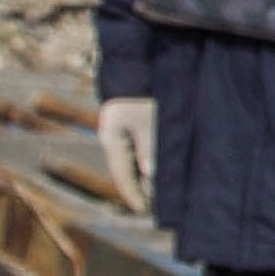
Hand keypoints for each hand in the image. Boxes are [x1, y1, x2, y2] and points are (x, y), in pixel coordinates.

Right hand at [93, 95, 156, 215]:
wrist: (141, 64)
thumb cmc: (145, 91)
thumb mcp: (150, 121)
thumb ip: (150, 148)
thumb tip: (150, 175)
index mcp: (112, 138)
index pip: (121, 175)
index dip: (133, 195)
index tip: (144, 211)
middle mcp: (114, 138)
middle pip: (126, 171)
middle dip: (142, 189)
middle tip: (157, 208)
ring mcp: (122, 132)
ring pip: (133, 162)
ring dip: (147, 177)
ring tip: (162, 195)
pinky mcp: (132, 127)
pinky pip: (138, 151)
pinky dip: (149, 163)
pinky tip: (160, 173)